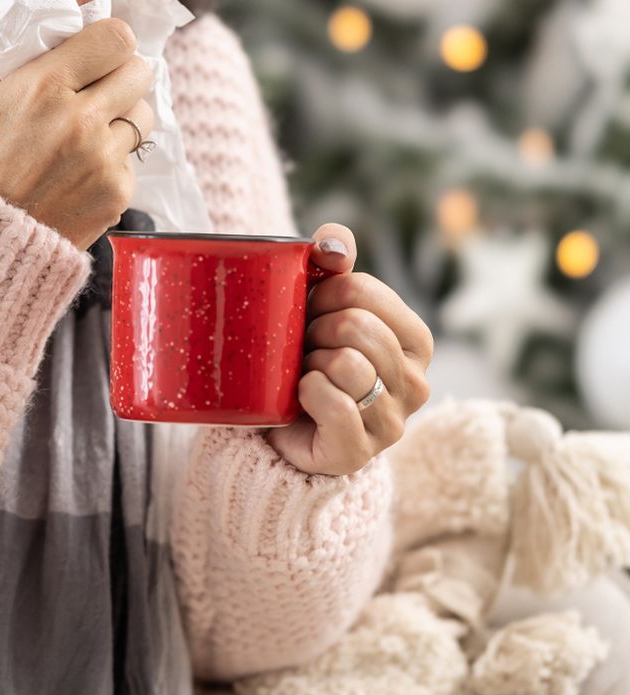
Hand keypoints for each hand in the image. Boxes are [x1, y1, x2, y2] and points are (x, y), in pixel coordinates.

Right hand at [0, 17, 155, 250]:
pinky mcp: (117, 193)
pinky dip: (111, 162)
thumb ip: (15, 59)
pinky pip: (131, 160)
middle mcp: (80, 119)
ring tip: (88, 134)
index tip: (98, 52)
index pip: (116, 38)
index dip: (110, 41)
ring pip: (142, 116)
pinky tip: (79, 174)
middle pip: (139, 72)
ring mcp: (103, 159)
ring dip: (121, 118)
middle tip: (99, 89)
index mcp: (44, 86)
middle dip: (121, 75)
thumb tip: (53, 29)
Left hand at [263, 223, 432, 476]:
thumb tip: (333, 243)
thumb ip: (333, 260)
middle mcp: (416, 382)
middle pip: (354, 327)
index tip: (310, 312)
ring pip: (346, 365)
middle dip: (314, 332)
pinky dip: (308, 394)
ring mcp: (392, 421)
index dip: (322, 294)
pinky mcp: (359, 451)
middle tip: (304, 349)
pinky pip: (335, 405)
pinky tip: (303, 399)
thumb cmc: (307, 356)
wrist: (279, 424)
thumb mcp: (320, 303)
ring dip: (310, 365)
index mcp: (415, 340)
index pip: (363, 291)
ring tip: (306, 374)